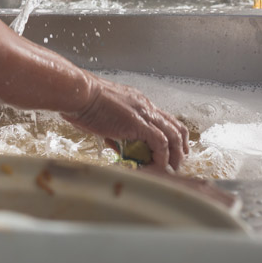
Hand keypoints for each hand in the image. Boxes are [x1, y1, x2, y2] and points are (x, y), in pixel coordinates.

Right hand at [61, 74, 189, 170]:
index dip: (172, 136)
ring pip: (174, 135)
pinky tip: (157, 166)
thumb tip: (117, 146)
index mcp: (139, 103)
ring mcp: (144, 114)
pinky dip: (162, 157)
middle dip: (181, 147)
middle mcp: (146, 106)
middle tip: (177, 163)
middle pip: (176, 126)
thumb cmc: (84, 102)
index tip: (172, 151)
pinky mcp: (138, 123)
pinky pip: (160, 143)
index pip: (165, 119)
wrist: (80, 93)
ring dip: (175, 155)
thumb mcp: (104, 117)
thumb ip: (114, 131)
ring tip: (171, 169)